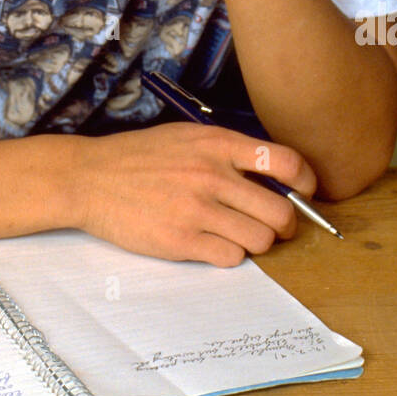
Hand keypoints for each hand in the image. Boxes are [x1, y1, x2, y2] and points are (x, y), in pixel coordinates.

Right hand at [71, 122, 317, 266]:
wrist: (90, 178)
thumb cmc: (139, 157)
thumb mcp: (186, 137)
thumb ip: (227, 151)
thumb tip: (273, 175)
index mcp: (216, 143)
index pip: (284, 161)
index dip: (306, 181)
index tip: (305, 191)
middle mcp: (212, 174)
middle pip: (281, 212)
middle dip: (285, 224)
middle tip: (273, 225)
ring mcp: (198, 209)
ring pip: (261, 240)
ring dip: (256, 241)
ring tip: (237, 234)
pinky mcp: (182, 241)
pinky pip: (232, 258)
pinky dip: (229, 255)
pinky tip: (212, 243)